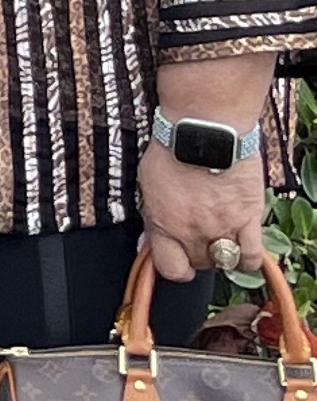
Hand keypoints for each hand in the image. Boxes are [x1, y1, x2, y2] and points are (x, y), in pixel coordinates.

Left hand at [139, 139, 269, 286]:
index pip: (170, 268)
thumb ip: (153, 215)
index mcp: (164, 225)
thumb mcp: (147, 184)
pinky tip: (244, 245)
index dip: (175, 267)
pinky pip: (253, 255)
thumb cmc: (173, 150)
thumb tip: (150, 239)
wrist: (204, 133)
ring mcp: (223, 227)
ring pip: (226, 262)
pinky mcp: (249, 218)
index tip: (178, 260)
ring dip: (223, 256)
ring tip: (221, 240)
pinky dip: (249, 256)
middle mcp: (193, 232)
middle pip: (200, 263)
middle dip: (198, 254)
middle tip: (200, 237)